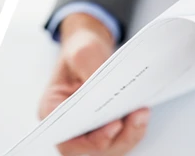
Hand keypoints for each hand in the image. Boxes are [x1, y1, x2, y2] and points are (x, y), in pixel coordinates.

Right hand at [39, 13, 148, 155]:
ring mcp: (87, 129)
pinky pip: (120, 138)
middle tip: (137, 116)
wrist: (88, 50)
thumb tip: (109, 91)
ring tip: (142, 113)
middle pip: (92, 149)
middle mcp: (69, 126)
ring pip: (110, 147)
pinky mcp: (104, 127)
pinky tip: (141, 113)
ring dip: (129, 134)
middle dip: (118, 138)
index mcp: (52, 110)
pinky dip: (133, 129)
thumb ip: (92, 70)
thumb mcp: (83, 52)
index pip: (68, 140)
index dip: (92, 141)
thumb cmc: (79, 51)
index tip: (114, 125)